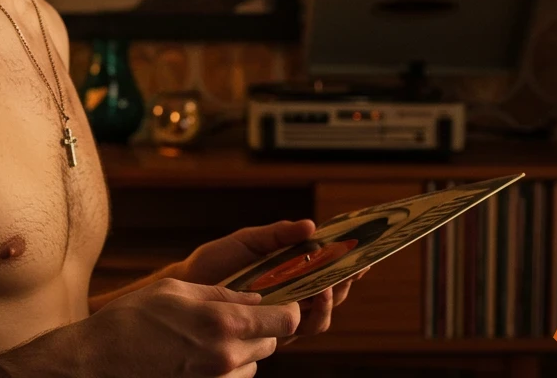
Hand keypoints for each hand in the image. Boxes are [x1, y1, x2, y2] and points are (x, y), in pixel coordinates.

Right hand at [89, 276, 301, 377]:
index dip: (289, 308)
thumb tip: (253, 297)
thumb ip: (220, 293)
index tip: (284, 301)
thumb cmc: (132, 319)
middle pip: (272, 342)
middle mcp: (227, 357)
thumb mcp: (175, 290)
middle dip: (261, 327)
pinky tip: (199, 356)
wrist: (99, 362)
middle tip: (236, 315)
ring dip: (244, 350)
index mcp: (223, 323)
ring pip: (253, 364)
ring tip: (209, 336)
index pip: (284, 320)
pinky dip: (227, 367)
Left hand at [163, 219, 368, 343]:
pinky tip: (316, 296)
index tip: (367, 247)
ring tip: (334, 282)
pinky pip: (301, 328)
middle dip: (350, 280)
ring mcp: (282, 316)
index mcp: (290, 274)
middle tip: (360, 264)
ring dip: (335, 299)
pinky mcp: (271, 330)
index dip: (349, 262)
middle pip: (333, 295)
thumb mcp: (250, 240)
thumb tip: (312, 226)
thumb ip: (279, 234)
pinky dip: (315, 313)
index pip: (328, 270)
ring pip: (322, 316)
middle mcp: (291, 298)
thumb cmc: (218, 261)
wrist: (189, 283)